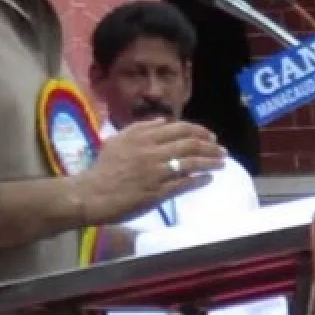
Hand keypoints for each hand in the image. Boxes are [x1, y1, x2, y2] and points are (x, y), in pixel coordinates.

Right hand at [76, 119, 223, 224]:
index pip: (180, 129)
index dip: (199, 132)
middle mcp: (152, 152)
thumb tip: (164, 121)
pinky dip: (199, 181)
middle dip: (210, 147)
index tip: (211, 137)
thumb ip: (141, 128)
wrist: (92, 193)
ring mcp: (156, 173)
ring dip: (210, 163)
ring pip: (190, 164)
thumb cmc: (103, 167)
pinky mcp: (157, 193)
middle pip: (189, 145)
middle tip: (222, 151)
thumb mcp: (119, 139)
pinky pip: (183, 185)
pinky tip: (208, 180)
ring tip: (222, 164)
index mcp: (143, 136)